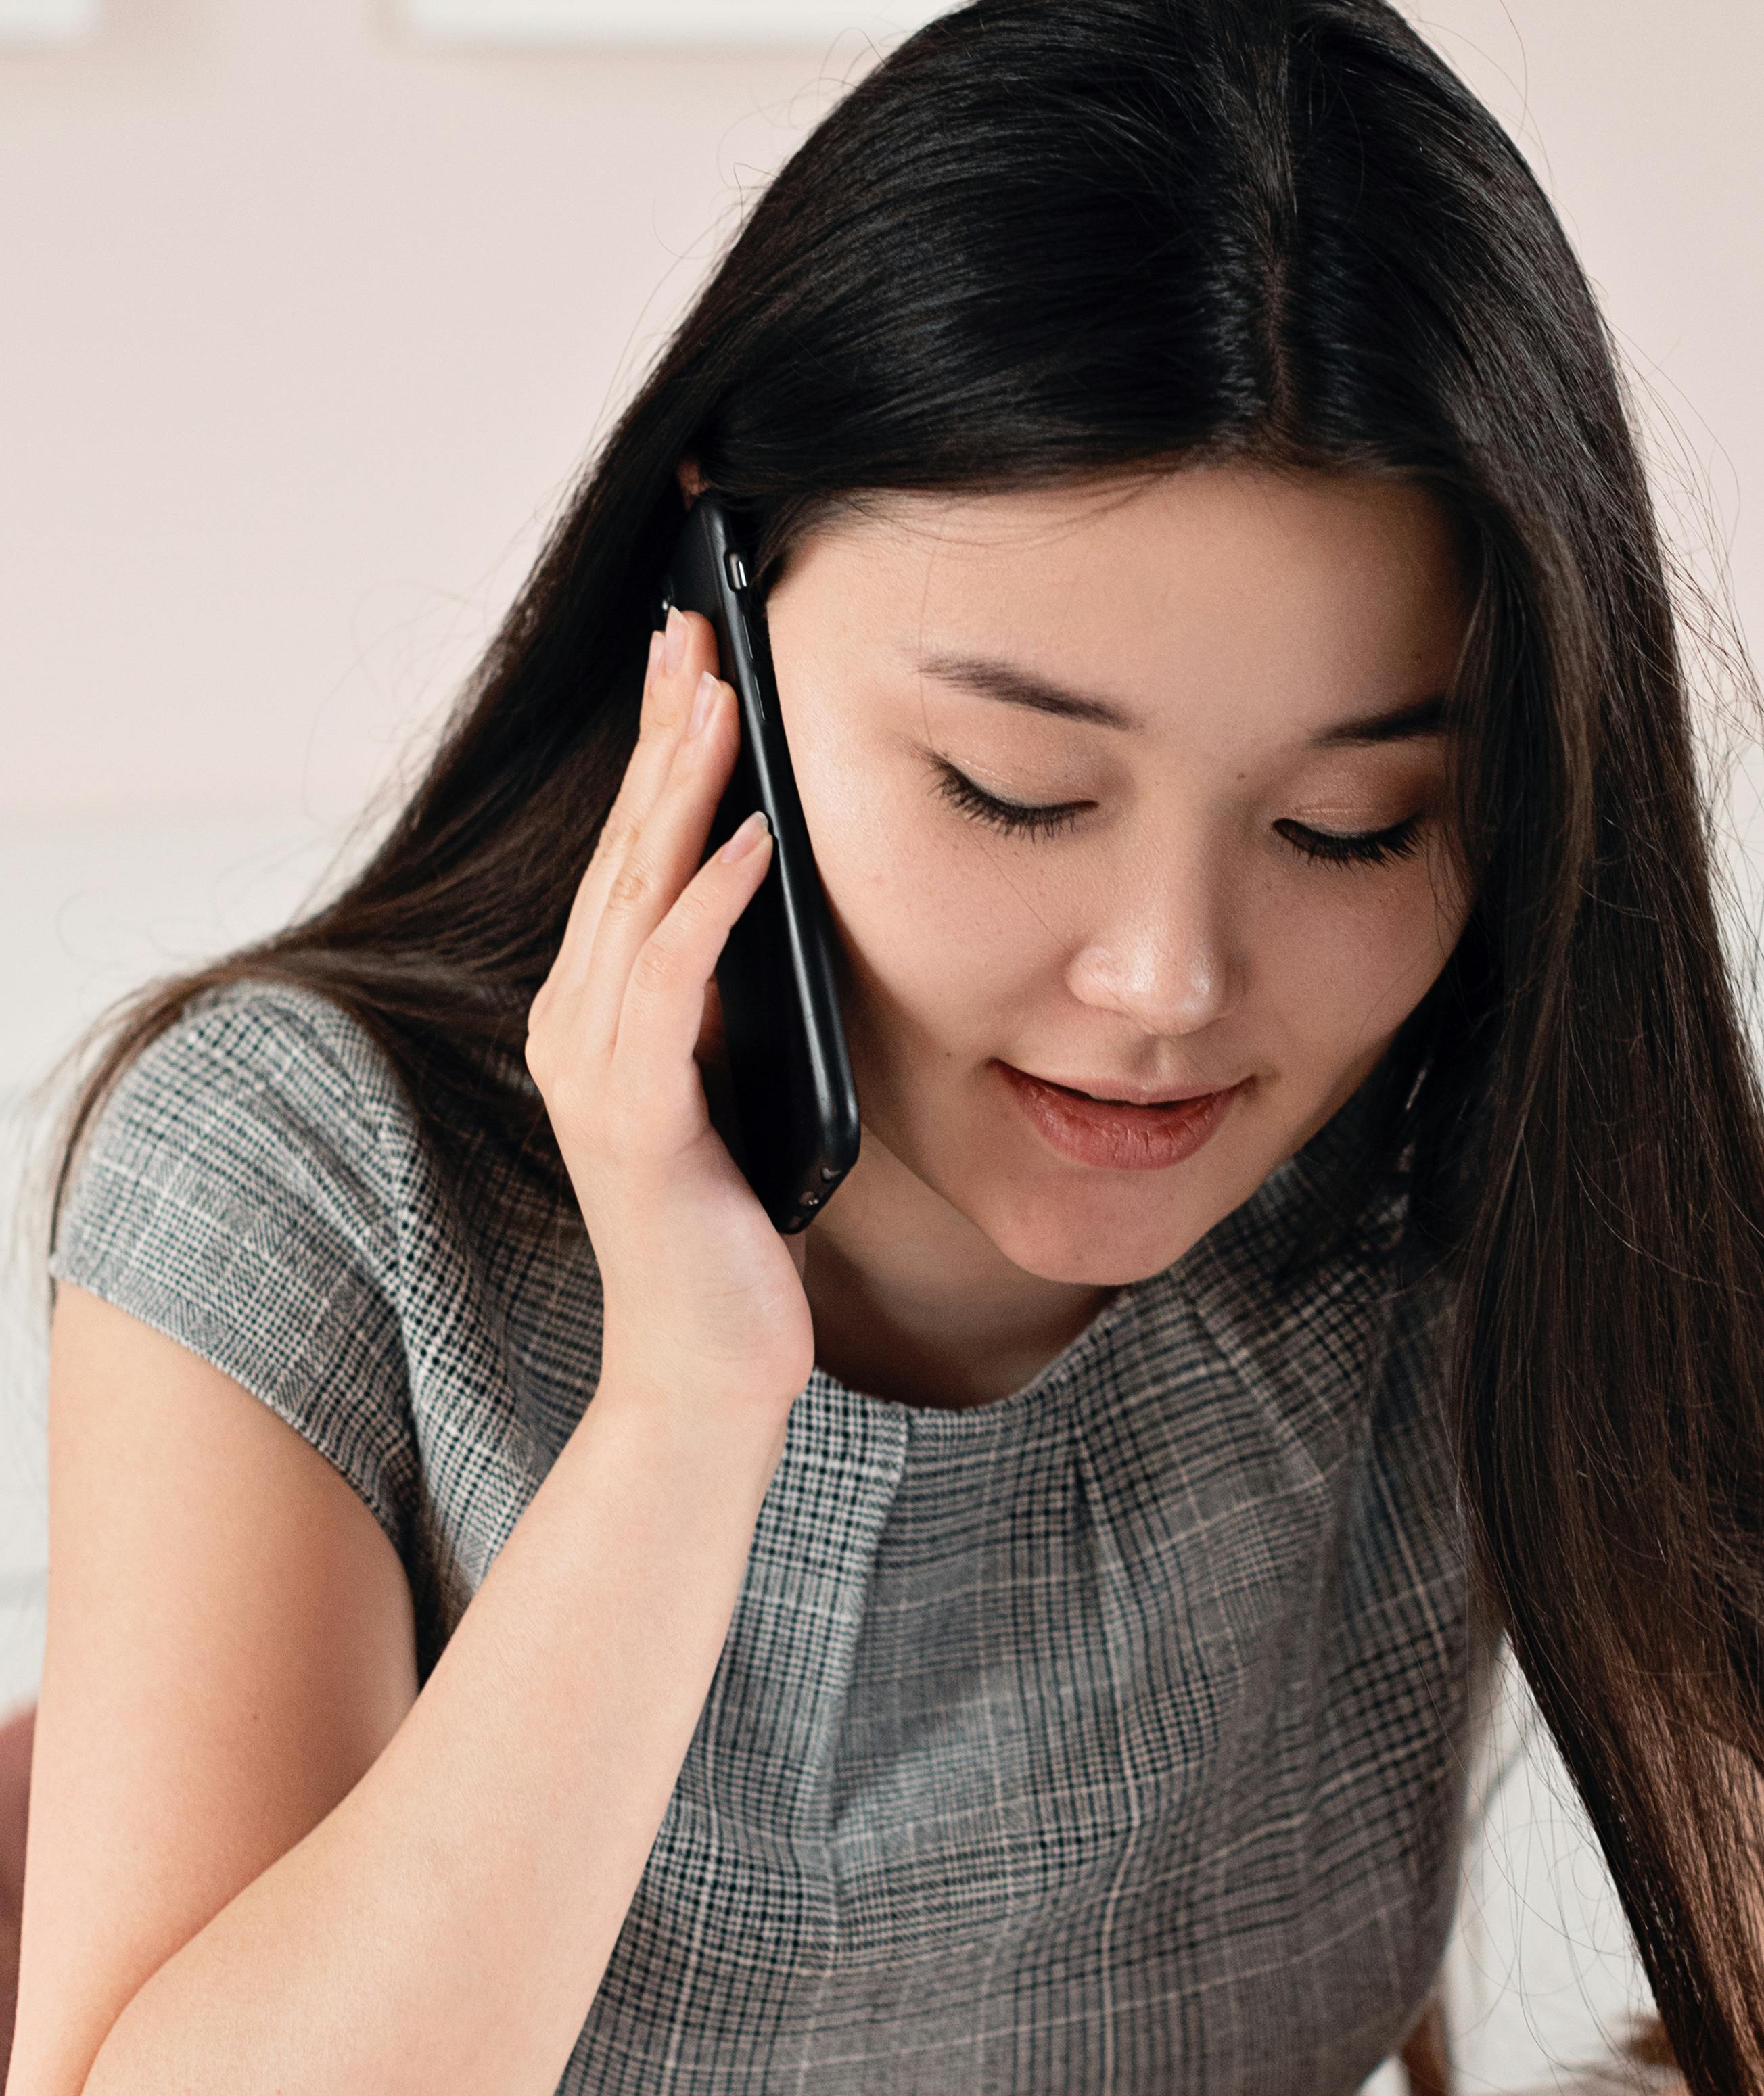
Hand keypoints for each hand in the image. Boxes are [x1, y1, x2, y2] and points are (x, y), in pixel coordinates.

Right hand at [525, 606, 814, 1423]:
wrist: (705, 1375)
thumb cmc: (728, 1240)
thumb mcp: (732, 1095)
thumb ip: (721, 1011)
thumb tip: (770, 908)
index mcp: (593, 1020)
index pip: (626, 861)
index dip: (655, 755)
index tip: (691, 660)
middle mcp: (573, 1032)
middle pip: (621, 855)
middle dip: (660, 738)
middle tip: (693, 630)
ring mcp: (593, 1075)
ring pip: (637, 899)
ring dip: (682, 793)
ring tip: (723, 701)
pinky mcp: (639, 1121)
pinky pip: (672, 986)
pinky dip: (710, 905)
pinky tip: (753, 841)